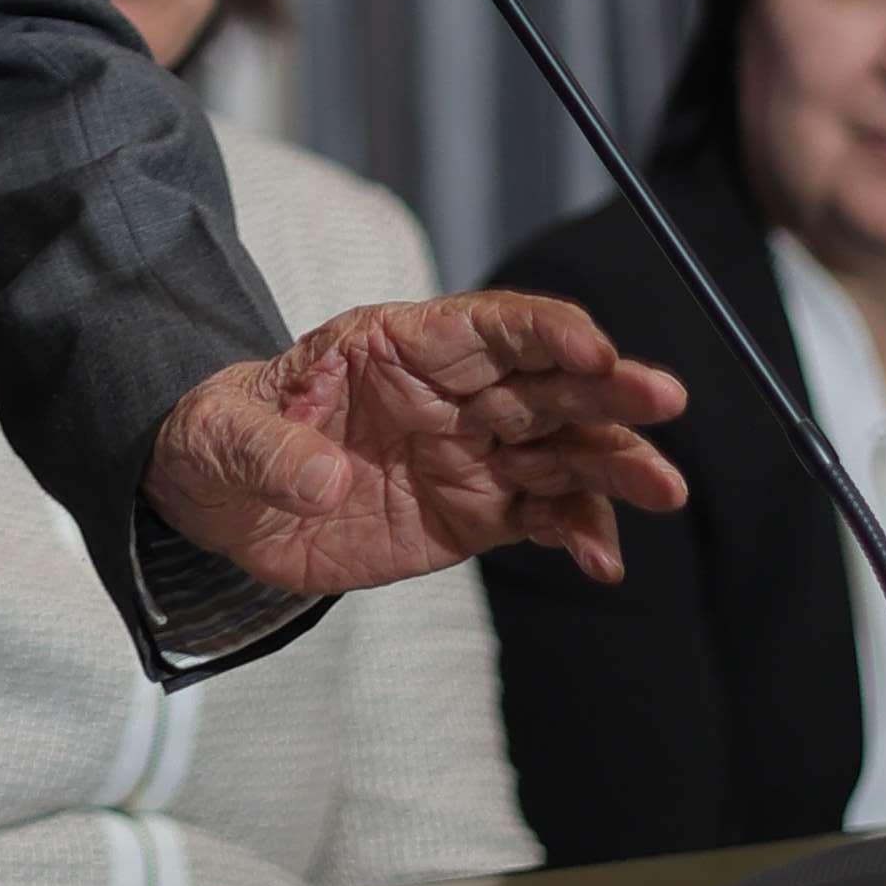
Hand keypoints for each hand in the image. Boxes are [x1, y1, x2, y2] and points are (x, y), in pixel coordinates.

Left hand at [144, 290, 688, 600]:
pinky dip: (578, 535)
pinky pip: (541, 517)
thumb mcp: (224, 434)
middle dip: (606, 388)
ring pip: (560, 450)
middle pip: (544, 383)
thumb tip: (325, 481)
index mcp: (396, 345)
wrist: (221, 504)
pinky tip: (604, 560)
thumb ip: (274, 451)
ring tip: (662, 490)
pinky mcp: (473, 513)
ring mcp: (469, 454)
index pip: (487, 325)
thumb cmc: (222, 437)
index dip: (544, 330)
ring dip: (613, 466)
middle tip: (663, 399)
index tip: (592, 348)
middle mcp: (450, 393)